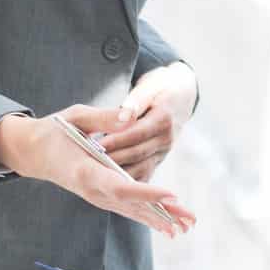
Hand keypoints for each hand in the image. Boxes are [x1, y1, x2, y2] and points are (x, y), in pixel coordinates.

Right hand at [0, 107, 196, 236]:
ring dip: (162, 218)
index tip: (170, 195)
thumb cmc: (55, 131)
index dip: (146, 192)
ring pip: (133, 210)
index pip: (119, 187)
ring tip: (188, 224)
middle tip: (190, 219)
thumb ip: (104, 118)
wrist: (34, 152)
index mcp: (84, 172)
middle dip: (163, 211)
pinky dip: (150, 216)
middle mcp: (92, 191)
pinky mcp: (101, 197)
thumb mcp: (76, 117)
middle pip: (132, 204)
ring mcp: (97, 197)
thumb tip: (131, 117)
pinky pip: (128, 208)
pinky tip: (169, 225)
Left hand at [97, 62, 198, 177]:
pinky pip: (142, 175)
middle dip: (114, 159)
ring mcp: (163, 152)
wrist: (179, 98)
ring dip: (118, 173)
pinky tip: (107, 182)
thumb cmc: (159, 88)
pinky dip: (126, 181)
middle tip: (89, 163)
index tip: (97, 145)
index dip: (117, 140)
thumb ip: (136, 100)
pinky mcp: (157, 161)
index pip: (137, 133)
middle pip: (137, 153)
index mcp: (164, 119)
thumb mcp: (150, 86)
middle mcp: (166, 139)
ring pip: (139, 168)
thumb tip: (124, 115)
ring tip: (94, 173)